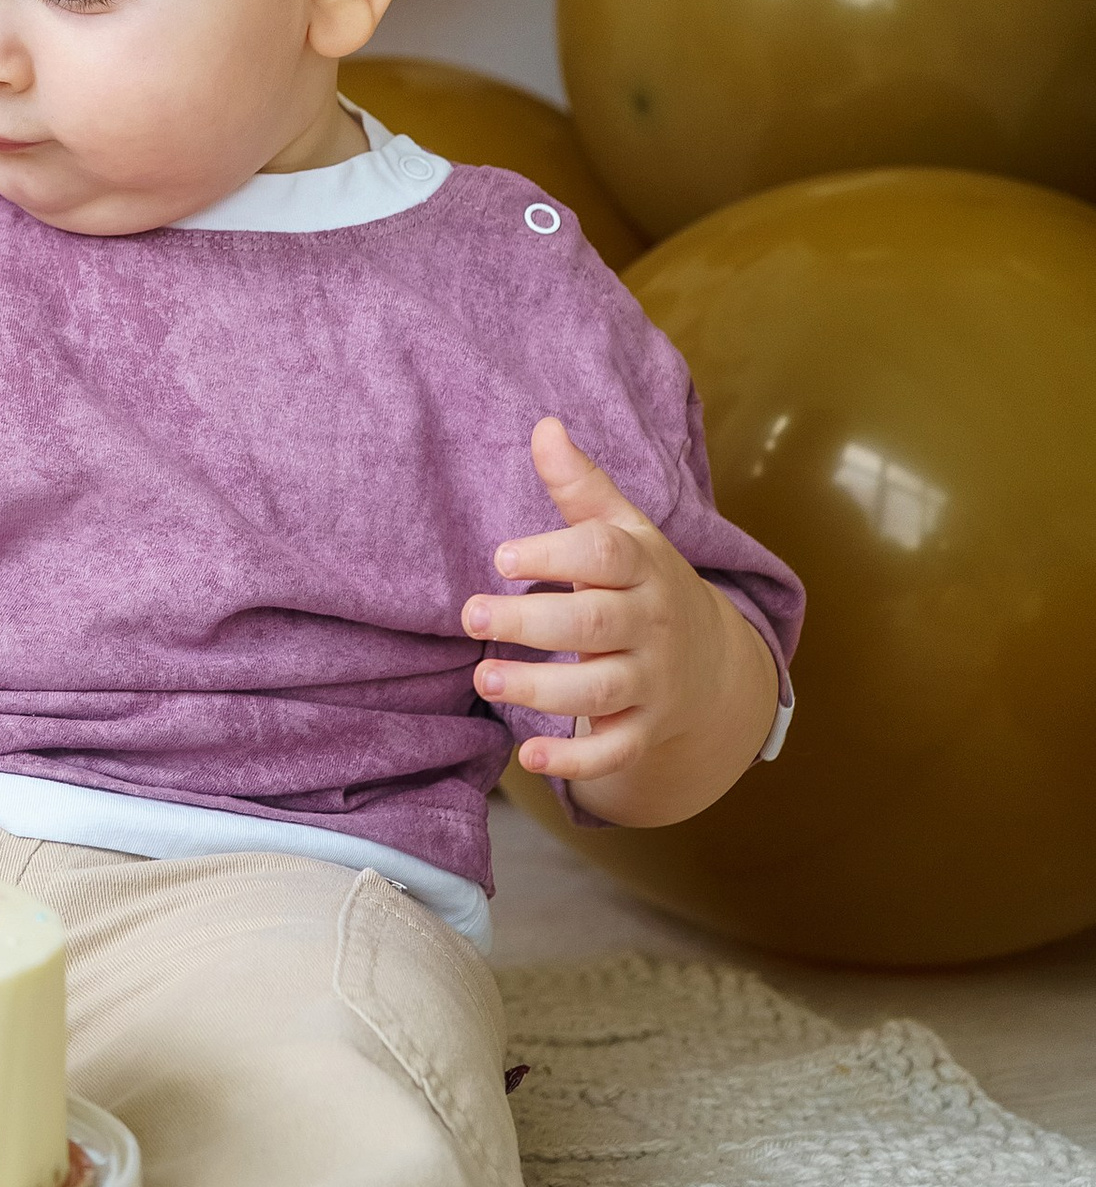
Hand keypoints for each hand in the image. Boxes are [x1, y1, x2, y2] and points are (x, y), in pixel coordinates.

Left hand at [465, 418, 780, 828]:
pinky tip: (527, 758)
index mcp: (643, 566)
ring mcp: (652, 680)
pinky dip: (575, 762)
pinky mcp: (646, 729)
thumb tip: (544, 425)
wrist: (715, 661)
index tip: (501, 555)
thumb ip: (581, 486)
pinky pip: (616, 752)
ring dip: (540, 690)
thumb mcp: (624, 530)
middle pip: (593, 624)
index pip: (603, 555)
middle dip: (531, 622)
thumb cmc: (644, 582)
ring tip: (484, 678)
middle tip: (471, 615)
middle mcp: (651, 623)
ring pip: (599, 691)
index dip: (554, 553)